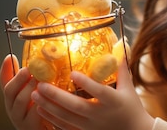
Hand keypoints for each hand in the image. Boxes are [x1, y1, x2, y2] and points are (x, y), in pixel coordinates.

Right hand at [0, 54, 43, 129]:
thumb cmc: (43, 113)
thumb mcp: (38, 93)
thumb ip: (34, 80)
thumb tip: (40, 61)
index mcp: (13, 99)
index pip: (4, 81)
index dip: (5, 69)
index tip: (9, 57)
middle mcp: (13, 109)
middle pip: (9, 90)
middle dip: (19, 78)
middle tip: (30, 69)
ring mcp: (20, 120)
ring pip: (20, 101)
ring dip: (30, 88)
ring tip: (39, 81)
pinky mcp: (30, 128)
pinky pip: (33, 116)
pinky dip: (40, 104)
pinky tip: (47, 98)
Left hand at [31, 60, 154, 129]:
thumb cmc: (131, 108)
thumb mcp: (128, 88)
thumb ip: (121, 68)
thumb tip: (119, 46)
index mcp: (113, 101)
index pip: (99, 92)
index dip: (86, 83)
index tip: (72, 73)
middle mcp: (100, 115)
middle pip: (77, 106)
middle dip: (57, 96)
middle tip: (40, 85)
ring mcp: (91, 126)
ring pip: (67, 118)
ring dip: (49, 107)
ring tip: (35, 95)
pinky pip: (65, 127)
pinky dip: (51, 119)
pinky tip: (40, 109)